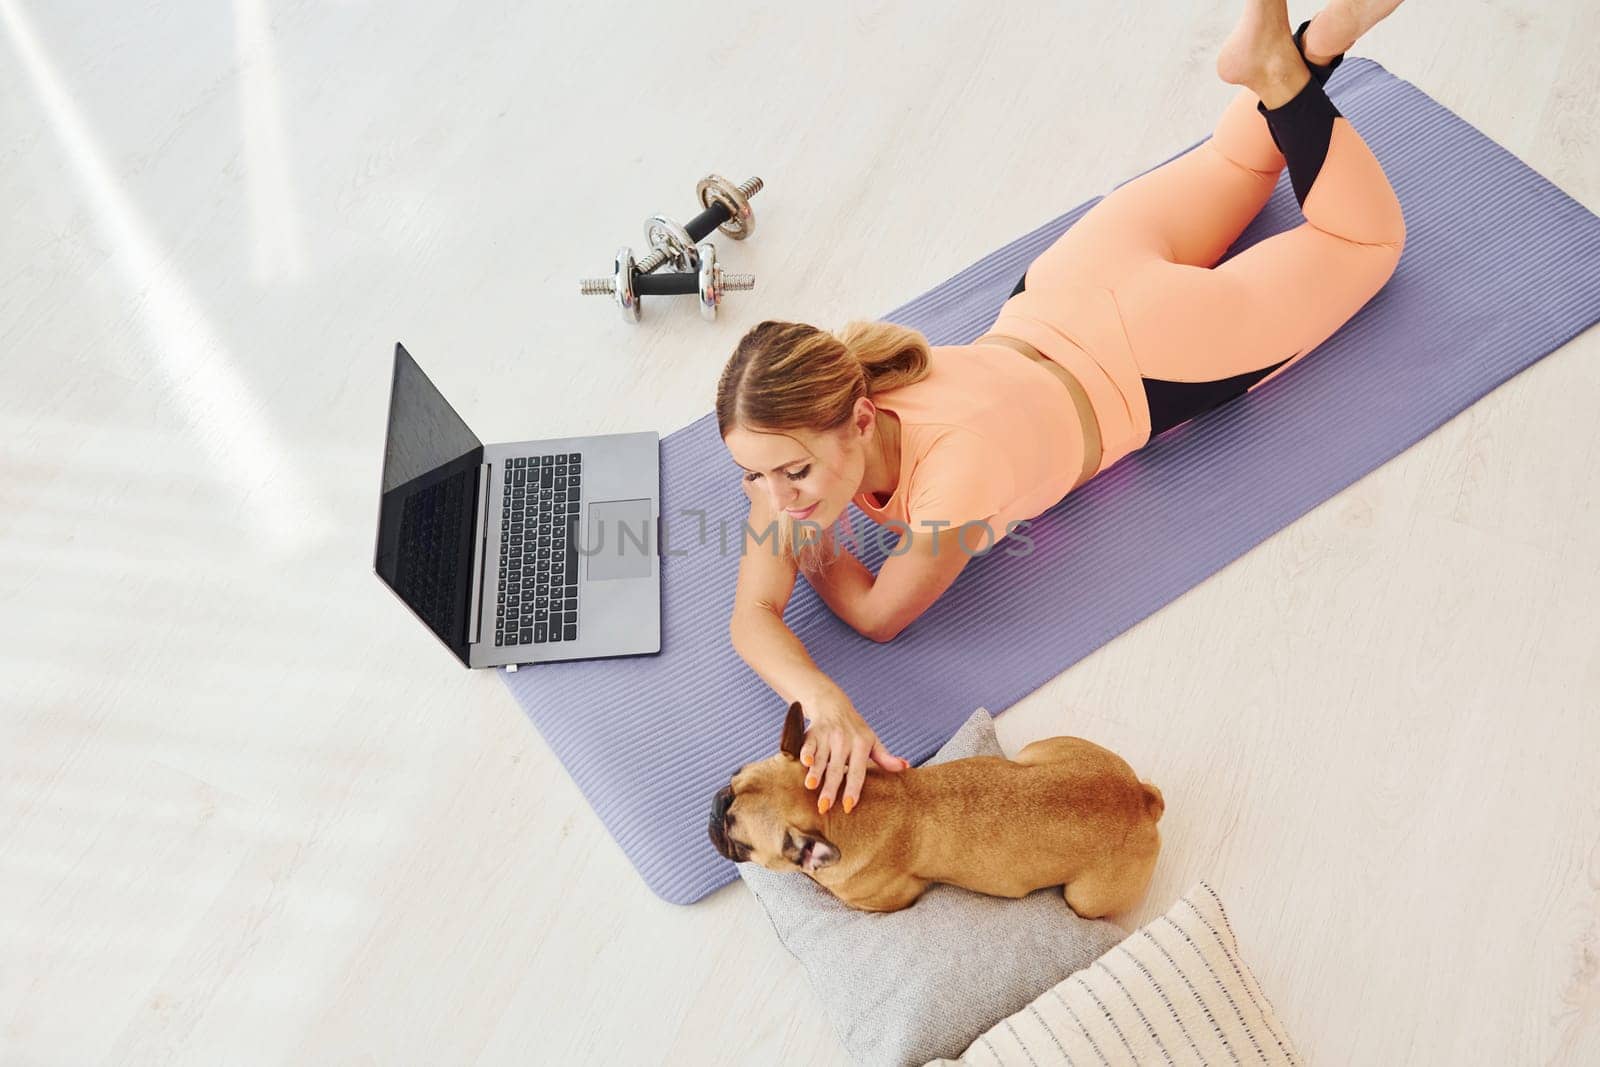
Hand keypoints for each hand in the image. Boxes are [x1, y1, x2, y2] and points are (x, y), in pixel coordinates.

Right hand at [798, 688, 908, 815]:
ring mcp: (827, 736)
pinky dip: (805, 752)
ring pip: (821, 758)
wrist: (833, 704)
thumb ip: (884, 757)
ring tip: (810, 787)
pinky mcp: (812, 732)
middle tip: (824, 807)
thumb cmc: (855, 729)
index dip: (853, 789)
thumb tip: (905, 767)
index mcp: (861, 745)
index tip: (849, 806)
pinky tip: (804, 763)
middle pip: (836, 769)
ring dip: (815, 772)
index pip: (857, 772)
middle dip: (830, 788)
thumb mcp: (872, 741)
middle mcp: (844, 741)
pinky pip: (808, 744)